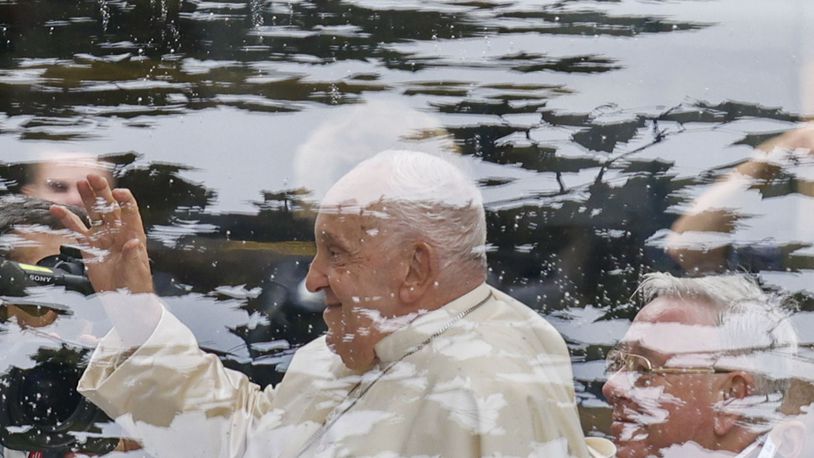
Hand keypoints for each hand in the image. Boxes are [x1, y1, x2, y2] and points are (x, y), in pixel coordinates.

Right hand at [49, 174, 153, 293]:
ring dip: (87, 199)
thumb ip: (132, 256)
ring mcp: (102, 238)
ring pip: (93, 214)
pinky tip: (58, 209)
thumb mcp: (136, 270)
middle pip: (109, 207)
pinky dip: (67, 220)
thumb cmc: (136, 284)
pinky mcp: (88, 247)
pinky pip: (76, 230)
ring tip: (80, 183)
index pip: (130, 212)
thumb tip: (133, 242)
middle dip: (102, 192)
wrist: (124, 299)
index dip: (125, 200)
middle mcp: (117, 232)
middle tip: (93, 177)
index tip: (118, 193)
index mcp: (133, 234)